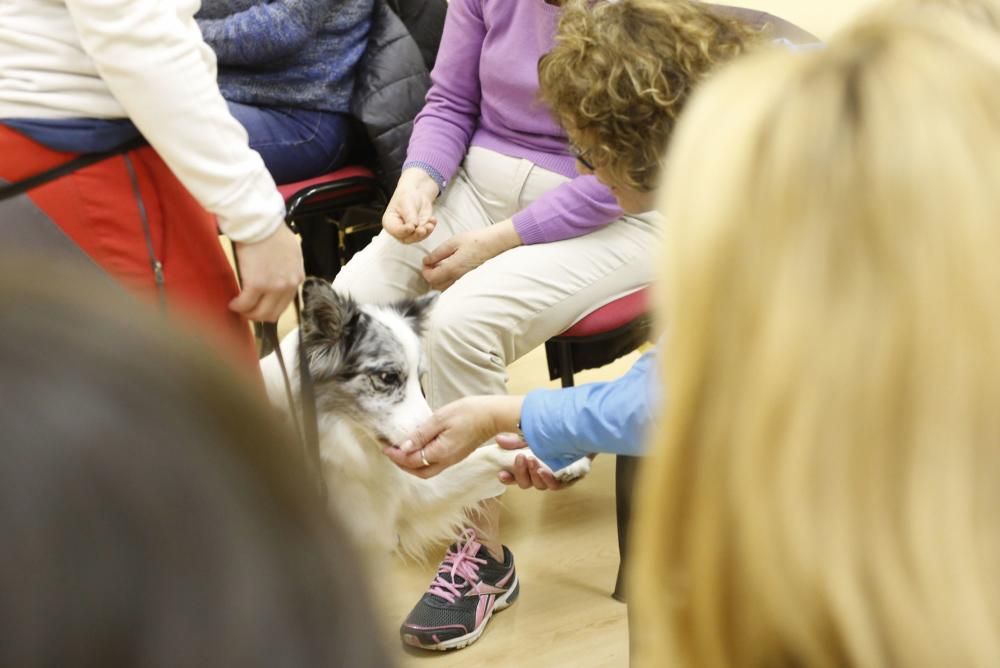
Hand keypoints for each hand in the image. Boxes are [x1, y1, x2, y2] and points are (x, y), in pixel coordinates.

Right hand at [230, 224, 303, 321]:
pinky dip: (237, 306)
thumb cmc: (273, 232)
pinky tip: (232, 303)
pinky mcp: (257, 285)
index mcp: (298, 278)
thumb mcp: (291, 252)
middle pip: (273, 313)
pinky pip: (245, 304)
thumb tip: (278, 276)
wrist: (261, 224)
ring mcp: (274, 287)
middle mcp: (289, 285)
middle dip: (258, 315)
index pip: (285, 303)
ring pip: (260, 313)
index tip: (259, 306)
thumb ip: (288, 268)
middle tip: (246, 311)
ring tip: (238, 307)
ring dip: (247, 313)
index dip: (270, 308)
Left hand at [382, 395, 522, 477]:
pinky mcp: (457, 455)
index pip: (412, 460)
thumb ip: (421, 434)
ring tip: (401, 452)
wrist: (493, 415)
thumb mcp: (440, 418)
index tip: (385, 447)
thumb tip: (404, 448)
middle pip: (419, 472)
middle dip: (402, 465)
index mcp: (441, 453)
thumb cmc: (469, 413)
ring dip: (412, 464)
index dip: (396, 456)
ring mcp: (453, 459)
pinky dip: (423, 461)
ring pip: (427, 470)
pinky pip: (435, 464)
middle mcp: (446, 461)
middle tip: (391, 453)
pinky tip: (419, 449)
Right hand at [383, 168, 438, 242]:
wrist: (416, 193)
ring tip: (430, 224)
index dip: (404, 231)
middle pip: (406, 239)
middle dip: (416, 235)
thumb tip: (414, 227)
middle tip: (423, 229)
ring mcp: (410, 231)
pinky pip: (426, 233)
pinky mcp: (419, 230)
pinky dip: (430, 228)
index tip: (411, 227)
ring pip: (417, 238)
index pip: (396, 231)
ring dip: (425, 233)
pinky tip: (433, 220)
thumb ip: (409, 216)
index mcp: (390, 223)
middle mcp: (399, 230)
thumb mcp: (406, 203)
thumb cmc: (406, 196)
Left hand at [421, 221, 521, 290]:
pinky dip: (448, 281)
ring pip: (445, 288)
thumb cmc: (476, 240)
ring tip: (441, 266)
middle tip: (432, 264)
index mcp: (452, 269)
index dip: (425, 271)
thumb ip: (438, 253)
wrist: (495, 244)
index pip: (431, 278)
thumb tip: (426, 261)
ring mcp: (464, 282)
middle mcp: (457, 279)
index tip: (426, 262)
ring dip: (439, 279)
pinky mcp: (470, 281)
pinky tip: (451, 269)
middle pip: (436, 285)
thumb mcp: (453, 242)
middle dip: (431, 276)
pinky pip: (454, 286)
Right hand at [495, 433, 567, 490]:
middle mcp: (539, 475)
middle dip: (520, 471)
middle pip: (525, 482)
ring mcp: (553, 479)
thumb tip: (499, 439)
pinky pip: (556, 485)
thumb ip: (516, 439)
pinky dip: (548, 479)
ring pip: (539, 485)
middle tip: (520, 457)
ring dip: (533, 474)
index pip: (514, 477)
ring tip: (532, 461)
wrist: (579, 432)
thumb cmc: (553, 434)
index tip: (501, 473)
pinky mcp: (568, 479)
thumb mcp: (532, 433)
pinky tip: (543, 471)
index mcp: (528, 467)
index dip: (507, 478)